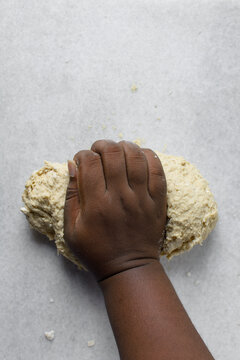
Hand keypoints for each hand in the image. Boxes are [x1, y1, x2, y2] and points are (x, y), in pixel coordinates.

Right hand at [64, 140, 166, 280]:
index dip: (83, 154)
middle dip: (103, 145)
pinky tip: (140, 155)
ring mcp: (142, 199)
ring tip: (119, 150)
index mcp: (96, 204)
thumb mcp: (72, 229)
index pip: (90, 163)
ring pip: (137, 157)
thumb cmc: (96, 250)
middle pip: (113, 154)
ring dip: (125, 147)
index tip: (82, 159)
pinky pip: (158, 170)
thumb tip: (72, 165)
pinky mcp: (158, 201)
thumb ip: (71, 196)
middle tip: (99, 150)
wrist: (128, 268)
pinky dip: (149, 156)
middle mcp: (120, 197)